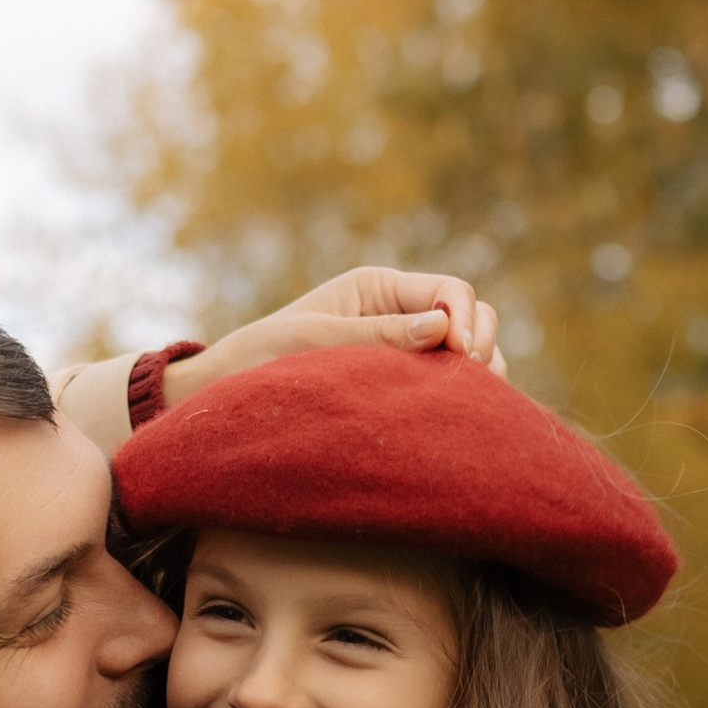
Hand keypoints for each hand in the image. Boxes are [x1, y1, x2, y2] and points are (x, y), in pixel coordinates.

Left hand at [159, 265, 504, 411]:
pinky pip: (449, 388)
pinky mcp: (402, 388)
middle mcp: (398, 314)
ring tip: (468, 404)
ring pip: (469, 355)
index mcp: (378, 288)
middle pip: (470, 317)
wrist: (227, 397)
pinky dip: (464, 399)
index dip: (465, 320)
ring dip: (478, 376)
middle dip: (480, 344)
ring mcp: (404, 351)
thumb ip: (378, 335)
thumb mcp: (316, 342)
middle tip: (468, 383)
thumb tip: (441, 328)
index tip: (458, 355)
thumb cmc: (261, 360)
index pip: (449, 292)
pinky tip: (457, 418)